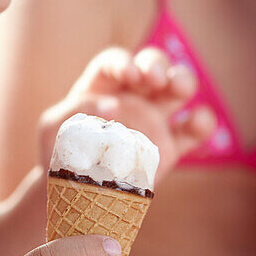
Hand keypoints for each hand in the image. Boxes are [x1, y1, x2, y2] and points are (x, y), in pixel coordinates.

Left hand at [37, 47, 215, 180]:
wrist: (73, 192)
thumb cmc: (59, 153)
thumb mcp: (52, 129)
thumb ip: (73, 113)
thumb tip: (112, 107)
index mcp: (102, 85)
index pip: (115, 62)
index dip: (125, 63)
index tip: (129, 76)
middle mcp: (132, 95)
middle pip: (153, 64)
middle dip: (157, 64)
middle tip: (155, 79)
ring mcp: (153, 119)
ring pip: (178, 87)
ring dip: (183, 80)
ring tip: (179, 89)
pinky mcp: (169, 146)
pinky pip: (193, 129)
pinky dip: (202, 121)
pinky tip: (197, 122)